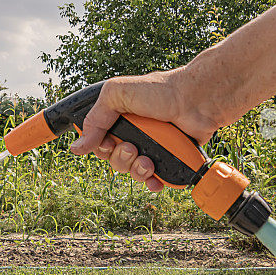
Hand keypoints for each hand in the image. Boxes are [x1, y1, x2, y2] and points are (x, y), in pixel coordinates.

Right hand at [69, 68, 219, 191]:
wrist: (197, 101)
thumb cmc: (162, 91)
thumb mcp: (117, 93)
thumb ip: (95, 118)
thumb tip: (78, 146)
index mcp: (119, 118)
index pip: (98, 142)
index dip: (100, 147)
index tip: (109, 142)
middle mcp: (134, 133)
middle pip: (114, 160)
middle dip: (120, 158)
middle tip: (132, 148)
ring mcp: (151, 147)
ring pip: (132, 172)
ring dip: (137, 171)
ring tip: (149, 161)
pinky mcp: (168, 159)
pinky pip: (154, 180)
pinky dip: (153, 183)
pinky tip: (156, 179)